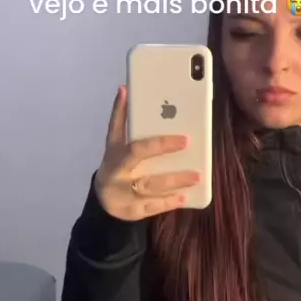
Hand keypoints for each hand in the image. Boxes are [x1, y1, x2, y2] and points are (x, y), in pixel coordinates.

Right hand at [95, 86, 199, 220]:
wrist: (104, 201)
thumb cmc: (118, 165)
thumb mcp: (117, 144)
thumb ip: (122, 120)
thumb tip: (126, 89)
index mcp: (115, 151)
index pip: (124, 130)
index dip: (134, 118)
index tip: (152, 107)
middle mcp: (117, 169)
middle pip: (138, 154)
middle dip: (161, 146)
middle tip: (187, 141)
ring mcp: (123, 191)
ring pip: (149, 184)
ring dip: (173, 179)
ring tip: (196, 176)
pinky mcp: (132, 210)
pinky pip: (152, 206)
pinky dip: (169, 202)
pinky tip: (185, 196)